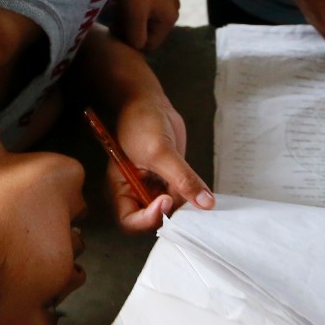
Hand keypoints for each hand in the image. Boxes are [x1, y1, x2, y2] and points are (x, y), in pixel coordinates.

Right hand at [106, 97, 212, 233]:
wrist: (149, 103)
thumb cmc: (141, 123)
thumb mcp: (161, 152)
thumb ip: (183, 179)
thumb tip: (205, 202)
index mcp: (120, 189)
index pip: (130, 221)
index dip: (148, 218)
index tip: (166, 200)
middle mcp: (135, 193)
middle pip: (151, 221)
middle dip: (170, 215)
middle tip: (188, 202)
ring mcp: (152, 188)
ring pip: (170, 211)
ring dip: (185, 207)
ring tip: (198, 195)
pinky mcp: (168, 181)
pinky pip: (181, 198)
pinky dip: (192, 197)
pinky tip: (202, 192)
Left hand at [110, 0, 179, 51]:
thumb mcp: (134, 15)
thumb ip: (136, 38)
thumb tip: (137, 47)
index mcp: (170, 18)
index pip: (149, 45)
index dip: (130, 42)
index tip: (114, 30)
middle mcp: (171, 9)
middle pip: (145, 32)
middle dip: (128, 29)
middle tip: (112, 19)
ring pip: (141, 19)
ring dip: (126, 18)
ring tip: (114, 7)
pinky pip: (140, 6)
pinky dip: (128, 6)